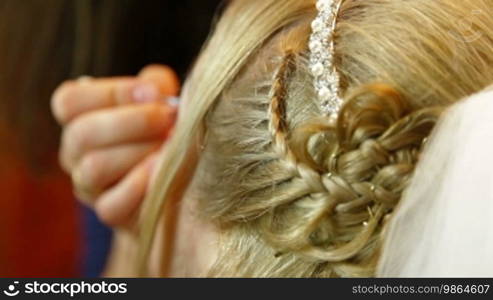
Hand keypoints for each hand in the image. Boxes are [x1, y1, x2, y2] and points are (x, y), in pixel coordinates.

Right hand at [52, 65, 179, 228]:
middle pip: (81, 134)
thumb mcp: (159, 100)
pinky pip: (111, 205)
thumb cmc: (162, 130)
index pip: (69, 101)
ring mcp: (88, 186)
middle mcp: (75, 153)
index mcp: (78, 119)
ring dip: (137, 152)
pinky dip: (139, 185)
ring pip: (93, 168)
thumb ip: (155, 85)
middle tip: (169, 118)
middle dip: (132, 122)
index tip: (154, 92)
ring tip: (171, 145)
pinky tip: (162, 169)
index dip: (111, 93)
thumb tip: (154, 89)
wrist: (175, 177)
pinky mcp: (109, 213)